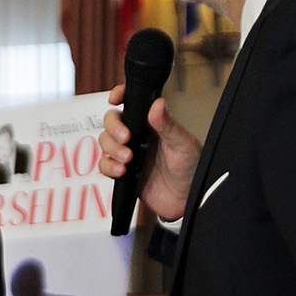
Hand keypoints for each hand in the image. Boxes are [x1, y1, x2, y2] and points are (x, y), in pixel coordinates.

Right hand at [99, 84, 201, 221]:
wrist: (185, 200)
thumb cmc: (191, 169)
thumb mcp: (183, 144)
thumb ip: (169, 125)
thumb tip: (157, 104)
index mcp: (152, 124)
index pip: (132, 102)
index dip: (120, 96)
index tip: (115, 99)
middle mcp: (138, 135)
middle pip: (111, 121)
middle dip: (113, 128)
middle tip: (125, 138)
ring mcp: (128, 153)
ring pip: (105, 142)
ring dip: (112, 149)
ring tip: (128, 158)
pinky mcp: (122, 171)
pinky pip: (104, 165)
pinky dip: (109, 167)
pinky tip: (122, 171)